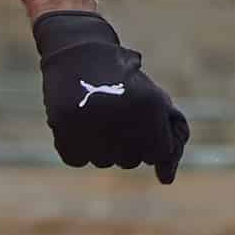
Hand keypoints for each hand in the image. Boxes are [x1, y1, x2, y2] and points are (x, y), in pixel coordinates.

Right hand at [31, 11, 188, 183]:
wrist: (80, 53)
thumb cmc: (125, 81)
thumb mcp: (155, 101)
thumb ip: (171, 137)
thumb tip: (167, 181)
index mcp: (148, 107)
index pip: (160, 153)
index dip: (155, 141)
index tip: (145, 126)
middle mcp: (120, 118)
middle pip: (132, 160)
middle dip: (131, 142)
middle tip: (119, 115)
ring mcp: (88, 125)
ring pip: (106, 161)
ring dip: (106, 145)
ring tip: (100, 115)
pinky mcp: (62, 130)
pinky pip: (79, 158)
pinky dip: (81, 145)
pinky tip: (82, 122)